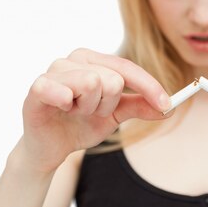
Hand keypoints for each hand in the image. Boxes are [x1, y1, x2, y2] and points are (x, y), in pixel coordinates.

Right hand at [18, 48, 170, 173]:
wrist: (50, 148)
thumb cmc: (80, 124)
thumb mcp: (115, 115)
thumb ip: (140, 106)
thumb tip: (169, 107)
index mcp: (94, 60)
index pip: (127, 68)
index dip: (149, 86)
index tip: (166, 105)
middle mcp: (74, 58)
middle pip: (113, 79)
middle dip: (107, 106)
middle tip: (89, 113)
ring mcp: (54, 70)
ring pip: (92, 83)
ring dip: (88, 109)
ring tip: (74, 112)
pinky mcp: (37, 87)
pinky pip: (62, 90)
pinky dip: (67, 103)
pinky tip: (61, 109)